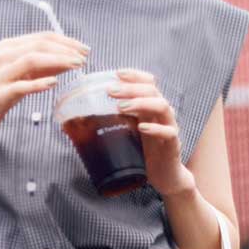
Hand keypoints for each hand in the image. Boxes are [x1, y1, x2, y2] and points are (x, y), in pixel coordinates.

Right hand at [0, 33, 88, 141]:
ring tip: (76, 66)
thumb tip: (69, 59)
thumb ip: (42, 67)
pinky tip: (54, 83)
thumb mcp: (22, 76)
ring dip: (57, 61)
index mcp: (8, 48)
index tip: (84, 49)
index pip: (42, 37)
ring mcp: (0, 75)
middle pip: (39, 45)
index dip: (66, 41)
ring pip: (31, 60)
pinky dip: (39, 83)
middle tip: (85, 57)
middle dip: (66, 49)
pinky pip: (21, 86)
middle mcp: (3, 56)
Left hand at [110, 69, 196, 197]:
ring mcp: (169, 127)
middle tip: (110, 91)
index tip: (116, 73)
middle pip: (151, 91)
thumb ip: (112, 122)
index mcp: (151, 108)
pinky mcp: (173, 144)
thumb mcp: (126, 133)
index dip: (134, 76)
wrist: (164, 175)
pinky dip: (155, 128)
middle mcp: (162, 114)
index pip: (148, 83)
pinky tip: (142, 127)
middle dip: (130, 88)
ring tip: (121, 107)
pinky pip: (168, 132)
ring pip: (162, 106)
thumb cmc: (143, 152)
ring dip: (140, 103)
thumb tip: (75, 120)